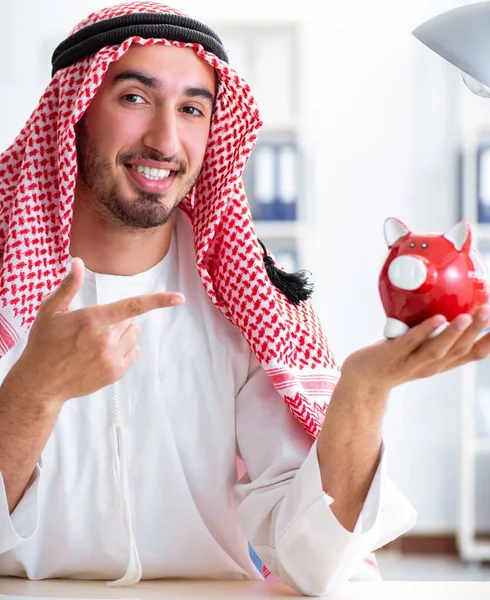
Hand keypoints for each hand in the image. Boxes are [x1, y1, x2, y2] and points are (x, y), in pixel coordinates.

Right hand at [9, 257, 184, 403]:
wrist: (40, 383)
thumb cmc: (43, 343)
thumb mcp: (51, 310)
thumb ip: (69, 286)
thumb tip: (78, 262)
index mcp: (93, 319)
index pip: (132, 306)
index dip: (158, 301)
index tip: (179, 298)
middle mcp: (106, 339)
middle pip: (131, 320)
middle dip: (117, 319)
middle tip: (93, 328)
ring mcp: (112, 358)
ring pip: (134, 335)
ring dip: (122, 334)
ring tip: (96, 341)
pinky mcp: (115, 373)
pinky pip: (133, 352)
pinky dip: (123, 350)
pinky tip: (101, 354)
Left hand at [340, 305, 489, 396]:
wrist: (363, 378)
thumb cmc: (394, 358)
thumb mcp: (421, 347)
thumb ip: (436, 332)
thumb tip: (449, 303)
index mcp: (442, 362)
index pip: (473, 353)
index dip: (489, 340)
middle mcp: (432, 365)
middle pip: (460, 350)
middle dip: (476, 330)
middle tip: (488, 311)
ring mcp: (412, 363)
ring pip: (438, 351)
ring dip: (453, 334)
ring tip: (466, 317)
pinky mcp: (392, 357)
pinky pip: (409, 343)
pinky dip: (424, 331)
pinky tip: (435, 319)